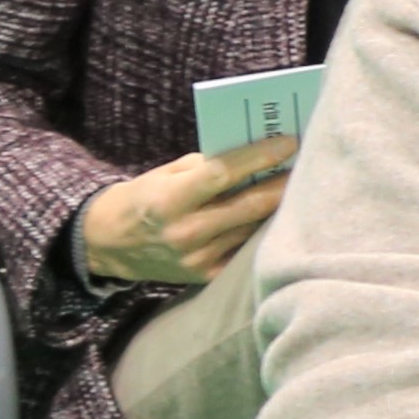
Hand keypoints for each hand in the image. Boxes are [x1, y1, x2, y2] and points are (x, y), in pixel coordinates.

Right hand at [76, 145, 286, 284]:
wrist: (107, 244)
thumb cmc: (145, 197)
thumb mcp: (168, 173)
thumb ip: (209, 164)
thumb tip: (259, 149)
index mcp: (169, 200)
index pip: (223, 174)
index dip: (259, 157)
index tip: (290, 141)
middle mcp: (184, 232)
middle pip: (249, 205)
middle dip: (285, 181)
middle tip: (311, 161)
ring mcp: (196, 259)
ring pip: (253, 229)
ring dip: (281, 207)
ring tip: (307, 184)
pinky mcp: (204, 277)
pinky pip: (245, 251)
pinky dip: (264, 232)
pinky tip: (283, 215)